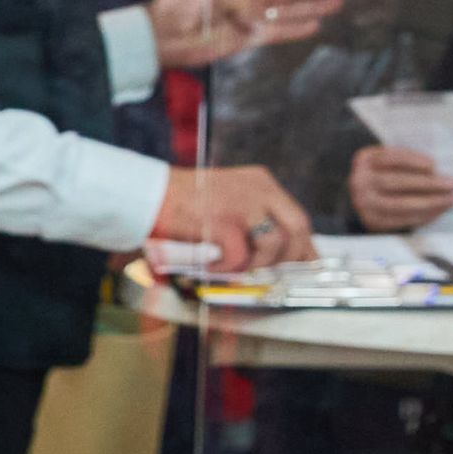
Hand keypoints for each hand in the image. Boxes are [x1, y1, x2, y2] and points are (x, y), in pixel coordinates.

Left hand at [152, 0, 348, 65]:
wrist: (164, 36)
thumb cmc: (179, 6)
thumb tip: (259, 11)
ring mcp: (248, 17)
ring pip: (287, 10)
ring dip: (312, 7)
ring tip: (337, 2)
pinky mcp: (246, 38)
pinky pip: (277, 33)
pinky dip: (295, 29)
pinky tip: (315, 25)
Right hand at [154, 163, 314, 270]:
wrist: (149, 194)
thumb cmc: (183, 200)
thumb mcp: (229, 198)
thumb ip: (254, 216)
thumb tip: (275, 250)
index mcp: (261, 181)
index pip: (297, 215)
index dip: (303, 244)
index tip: (304, 263)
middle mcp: (258, 189)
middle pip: (297, 227)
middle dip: (290, 256)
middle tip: (274, 271)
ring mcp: (242, 205)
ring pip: (273, 245)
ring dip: (256, 264)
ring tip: (234, 266)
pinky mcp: (224, 223)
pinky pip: (240, 257)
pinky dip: (228, 267)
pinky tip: (212, 264)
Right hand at [348, 143, 452, 231]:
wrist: (367, 195)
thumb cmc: (389, 172)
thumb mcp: (393, 160)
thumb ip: (410, 161)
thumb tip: (439, 171)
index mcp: (366, 159)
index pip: (389, 158)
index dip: (411, 160)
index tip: (433, 164)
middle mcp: (359, 181)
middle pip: (394, 182)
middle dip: (426, 183)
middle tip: (452, 184)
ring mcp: (363, 202)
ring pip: (398, 204)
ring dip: (429, 202)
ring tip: (450, 199)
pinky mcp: (372, 220)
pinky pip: (399, 220)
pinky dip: (422, 216)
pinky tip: (438, 210)